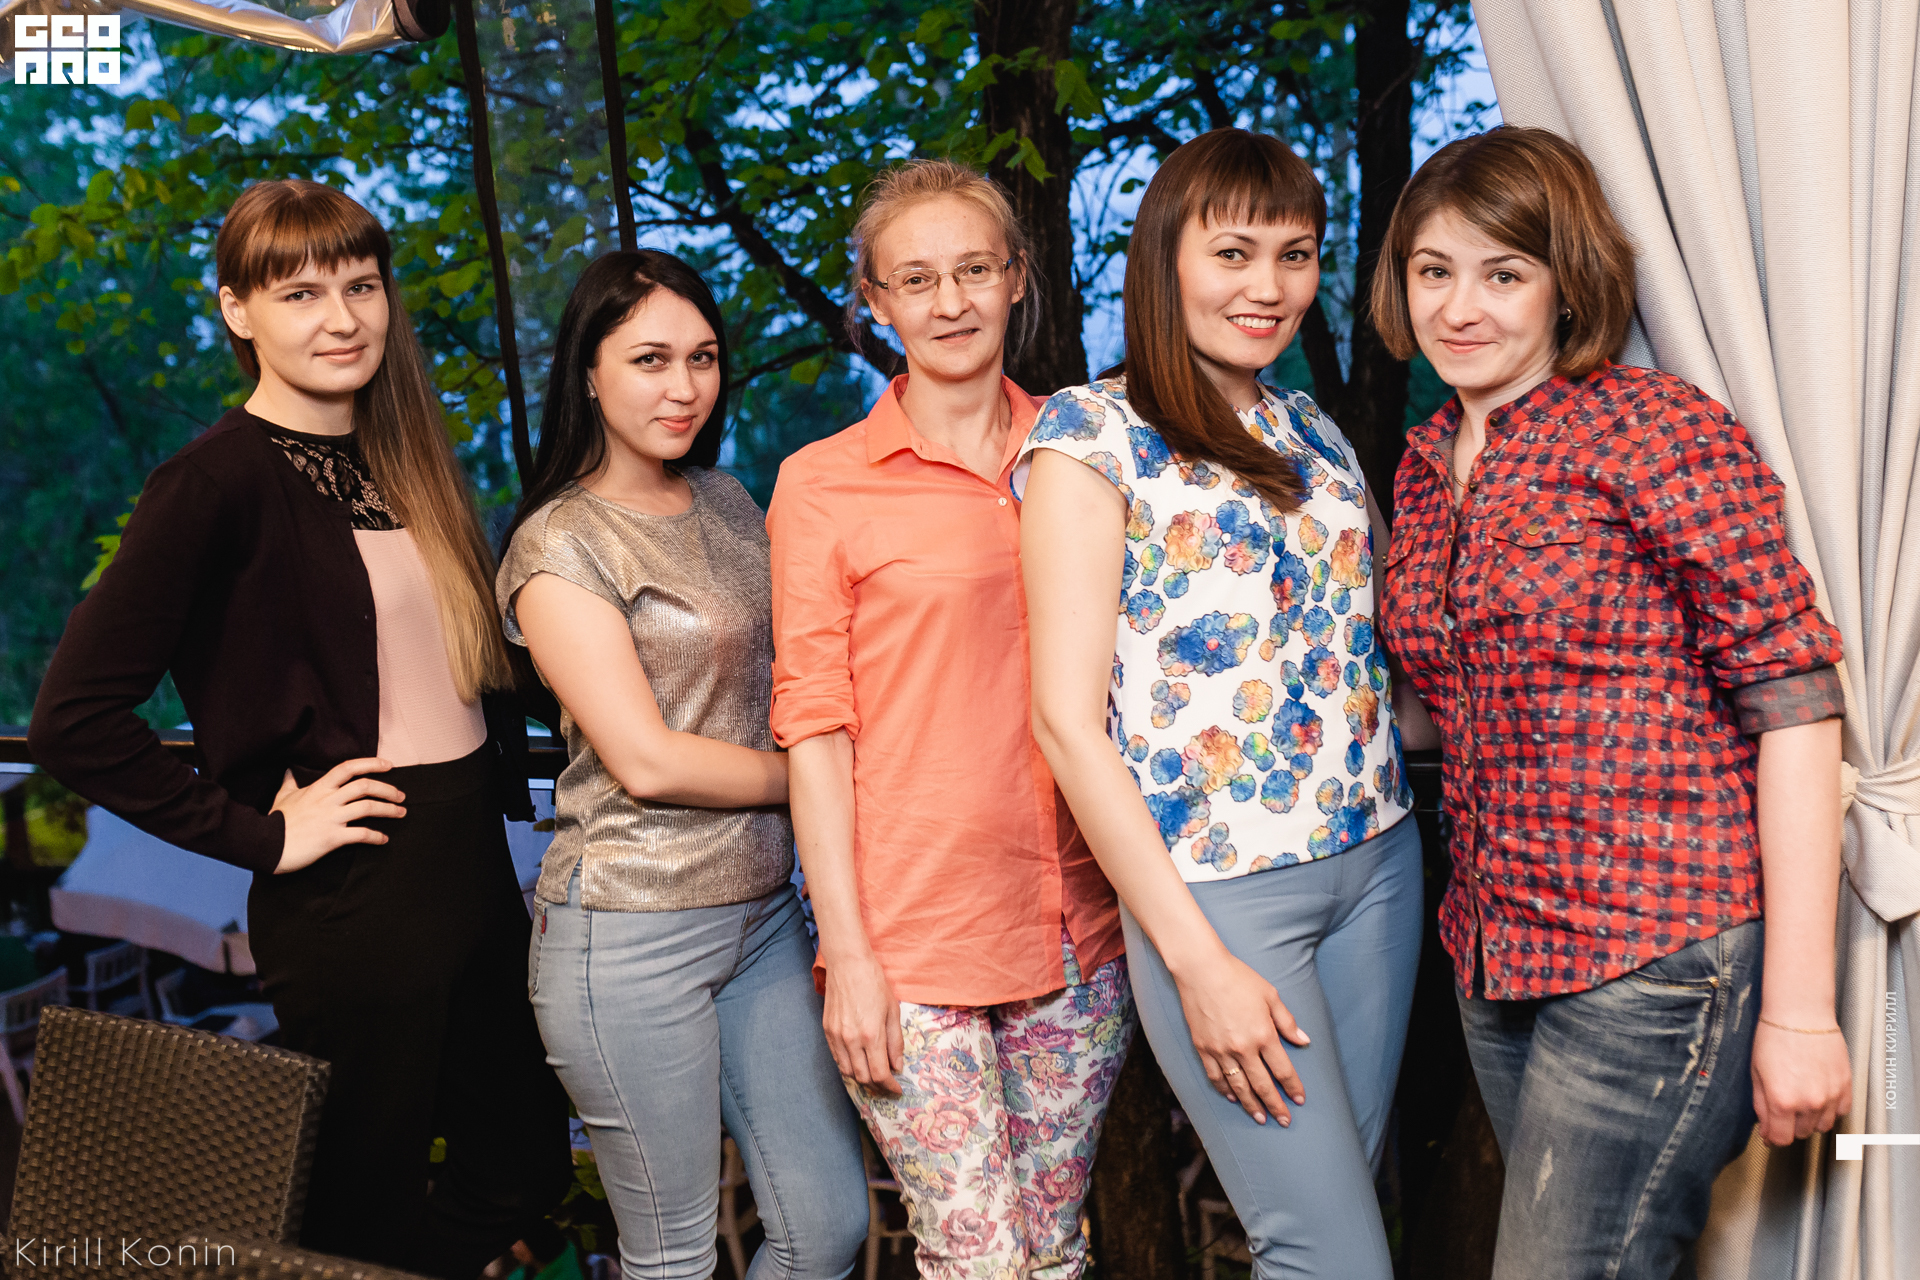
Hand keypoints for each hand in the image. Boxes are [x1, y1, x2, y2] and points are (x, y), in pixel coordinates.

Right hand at [270, 758, 406, 873]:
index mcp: (319, 788)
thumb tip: (288, 770)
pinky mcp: (332, 837)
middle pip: (365, 786)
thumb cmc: (276, 821)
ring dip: (389, 810)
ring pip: (368, 807)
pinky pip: (361, 834)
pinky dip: (376, 837)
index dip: (371, 763)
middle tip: (401, 795)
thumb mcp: (282, 797)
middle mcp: (328, 800)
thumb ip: (289, 783)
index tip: (388, 765)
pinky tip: (383, 839)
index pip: (349, 767)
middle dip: (388, 789)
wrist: (266, 845)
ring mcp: (331, 818)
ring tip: (400, 813)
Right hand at [821, 948, 903, 1094]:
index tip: (897, 1089)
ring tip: (874, 1078)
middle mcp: (851, 1040)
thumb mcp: (893, 1011)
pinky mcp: (826, 1031)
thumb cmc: (874, 983)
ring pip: (848, 1072)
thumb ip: (895, 1042)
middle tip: (888, 1086)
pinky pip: (837, 1059)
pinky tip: (858, 1064)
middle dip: (877, 1087)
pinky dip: (848, 1067)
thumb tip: (897, 1066)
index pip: (880, 1074)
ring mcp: (836, 1037)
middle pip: (863, 1077)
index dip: (890, 1087)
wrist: (848, 964)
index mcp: (871, 1035)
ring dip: (862, 1079)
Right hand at [1172, 948, 1309, 1124]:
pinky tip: (1232, 1098)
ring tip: (1260, 1118)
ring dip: (1251, 1105)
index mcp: (1263, 1034)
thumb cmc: (1238, 978)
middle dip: (1275, 1106)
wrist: (1201, 970)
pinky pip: (1215, 1077)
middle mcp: (1243, 1048)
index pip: (1282, 1070)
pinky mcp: (1203, 1048)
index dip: (1293, 1087)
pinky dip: (1224, 1091)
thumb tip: (1303, 1041)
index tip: (1300, 1100)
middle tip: (1284, 1121)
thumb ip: (1287, 1021)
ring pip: (1239, 1087)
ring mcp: (1221, 1051)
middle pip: (1262, 1085)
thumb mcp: (1270, 995)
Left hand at [1751, 1020, 1850, 1145]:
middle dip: (1789, 1125)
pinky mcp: (1846, 1086)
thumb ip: (1761, 1105)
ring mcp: (1830, 1096)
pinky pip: (1841, 1111)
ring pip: (1822, 1125)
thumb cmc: (1774, 1036)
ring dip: (1810, 1119)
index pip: (1780, 1139)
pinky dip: (1830, 1109)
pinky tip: (1819, 1095)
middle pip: (1801, 1133)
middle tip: (1782, 1108)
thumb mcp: (1756, 1073)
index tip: (1769, 1134)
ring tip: (1800, 1099)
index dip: (1772, 1138)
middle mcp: (1809, 1103)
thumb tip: (1765, 1128)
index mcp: (1782, 1101)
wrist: (1800, 1013)